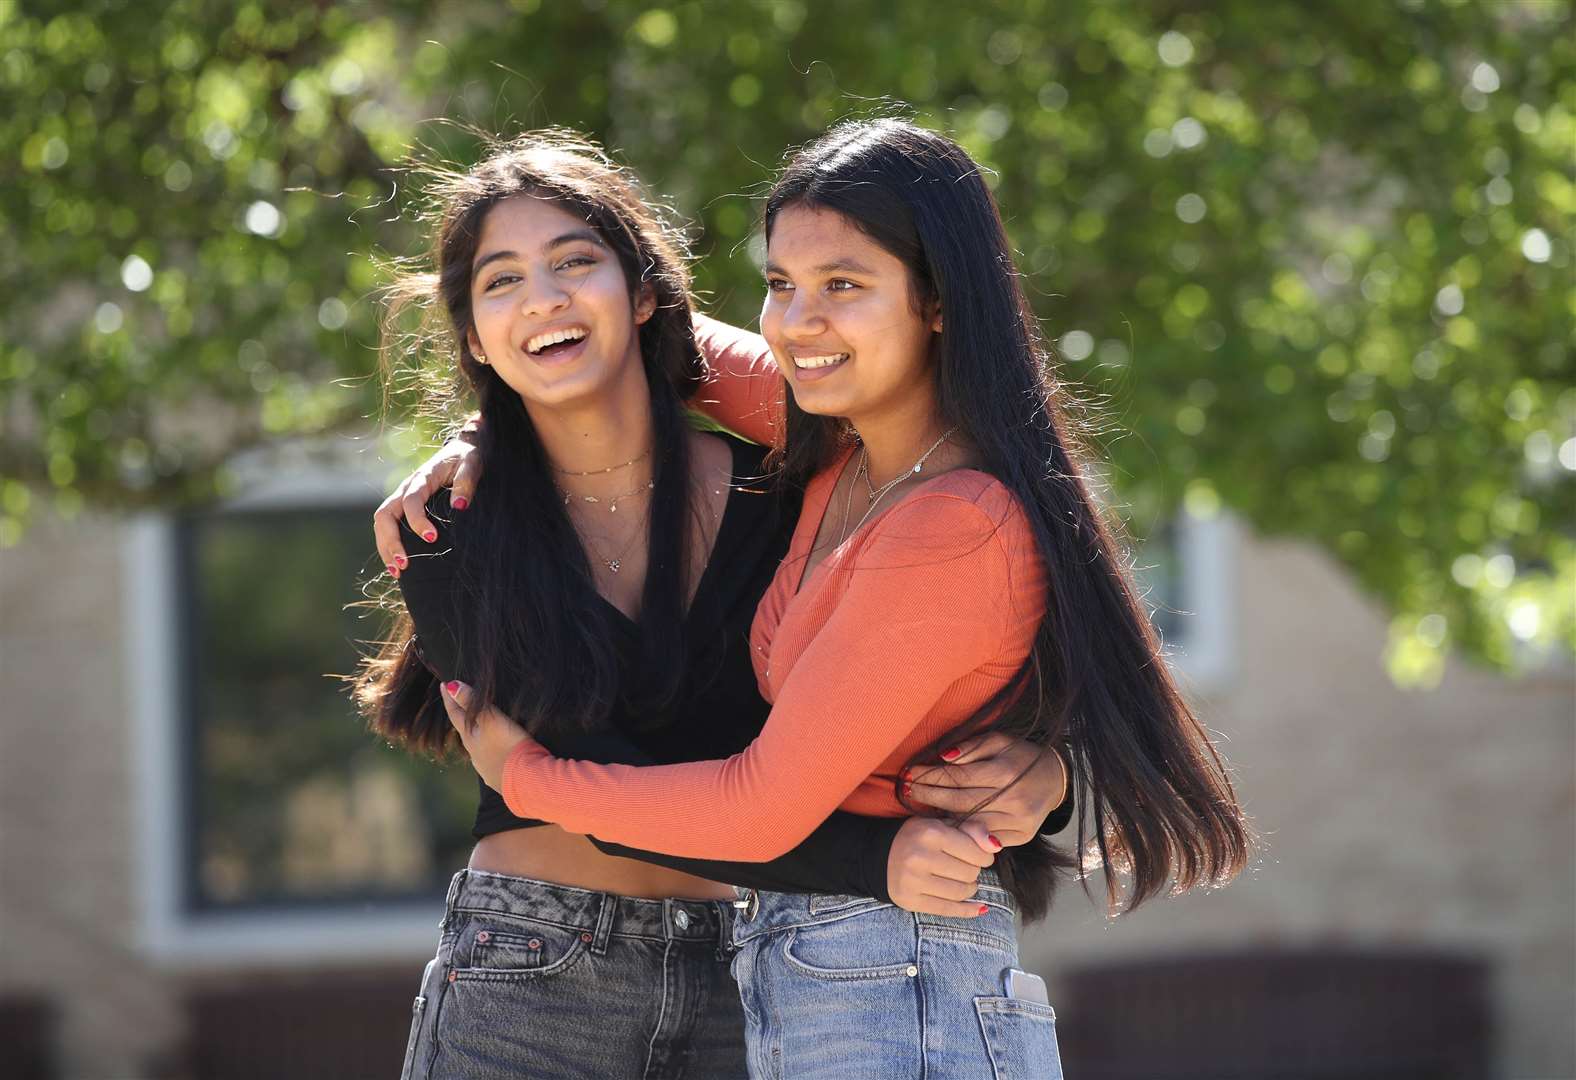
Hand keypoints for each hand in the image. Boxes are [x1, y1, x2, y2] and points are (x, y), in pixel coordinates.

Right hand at [373, 435, 484, 576]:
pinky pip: (388, 527)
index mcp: (422, 478)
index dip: (417, 520)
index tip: (431, 539)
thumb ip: (466, 482)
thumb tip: (459, 507)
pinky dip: (388, 546)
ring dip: (385, 548)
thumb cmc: (467, 458)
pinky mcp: (403, 508)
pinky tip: (397, 566)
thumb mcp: (471, 464)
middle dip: (391, 541)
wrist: (461, 450)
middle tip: (405, 565)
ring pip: (381, 524)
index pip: (411, 500)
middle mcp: (405, 488)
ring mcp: (401, 498)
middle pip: (385, 514)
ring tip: (398, 572)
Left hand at [439, 679, 531, 792]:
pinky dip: (491, 751)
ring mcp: (486, 768)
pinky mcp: (499, 778)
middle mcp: (474, 754)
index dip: (450, 698)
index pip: (455, 714)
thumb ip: (472, 703)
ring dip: (478, 736)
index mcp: (470, 739)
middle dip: (463, 718)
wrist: (527, 781)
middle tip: (461, 705)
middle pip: (465, 732)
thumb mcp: (490, 720)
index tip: (443, 684)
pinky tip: (497, 753)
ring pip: (477, 748)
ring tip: (482, 729)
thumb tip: (450, 686)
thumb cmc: (509, 746)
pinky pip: (491, 761)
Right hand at [886, 816, 997, 917]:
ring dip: (968, 889)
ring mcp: (914, 881)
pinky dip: (968, 910)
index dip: (984, 856)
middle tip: (963, 866)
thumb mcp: (941, 823)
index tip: (978, 855)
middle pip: (970, 874)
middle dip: (973, 871)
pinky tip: (978, 907)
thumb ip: (972, 829)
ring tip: (960, 880)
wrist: (877, 854)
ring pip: (962, 893)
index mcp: (931, 833)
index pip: (977, 853)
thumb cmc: (917, 837)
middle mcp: (921, 857)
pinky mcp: (910, 900)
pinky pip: (948, 910)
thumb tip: (996, 845)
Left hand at [904, 732, 1066, 847]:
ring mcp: (1018, 821)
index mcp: (1007, 772)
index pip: (959, 776)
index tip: (911, 773)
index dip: (931, 775)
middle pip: (960, 801)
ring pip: (969, 821)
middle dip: (929, 795)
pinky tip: (944, 821)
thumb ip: (971, 747)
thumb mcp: (1000, 740)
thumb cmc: (1022, 755)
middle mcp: (1013, 799)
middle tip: (907, 789)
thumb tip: (943, 757)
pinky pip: (983, 836)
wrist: (1056, 779)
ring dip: (941, 814)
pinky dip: (962, 829)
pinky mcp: (1021, 837)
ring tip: (919, 805)